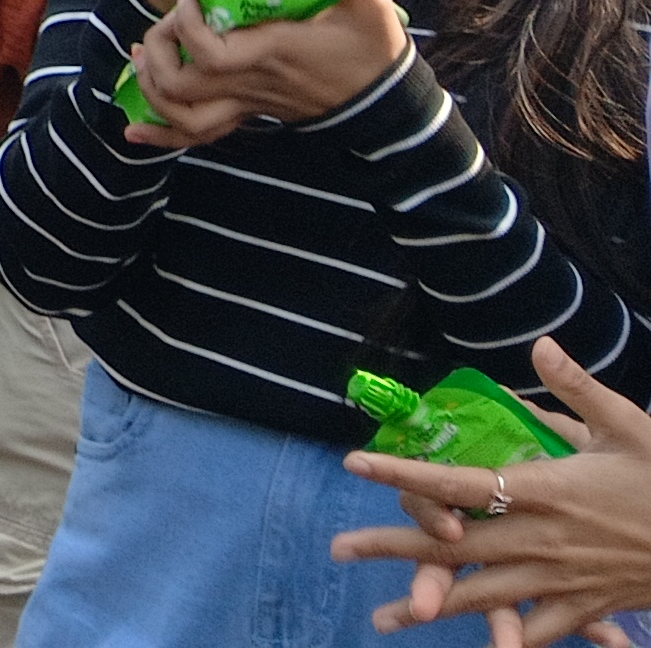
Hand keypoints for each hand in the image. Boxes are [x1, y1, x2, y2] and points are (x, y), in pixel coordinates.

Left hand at [124, 0, 409, 147]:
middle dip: (156, 52)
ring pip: (182, 116)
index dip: (186, 26)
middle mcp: (251, 83)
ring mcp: (247, 103)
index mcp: (272, 52)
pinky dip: (163, 133)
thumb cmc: (375, 49)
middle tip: (165, 21)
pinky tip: (135, 130)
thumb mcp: (367, 0)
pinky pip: (196, 134)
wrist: (387, 102)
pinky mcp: (248, 113)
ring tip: (142, 54)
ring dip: (150, 88)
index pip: (209, 52)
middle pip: (180, 85)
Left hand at [338, 337, 650, 644]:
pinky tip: (476, 646)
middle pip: (452, 548)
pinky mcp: (584, 609)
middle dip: (392, 547)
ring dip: (429, 605)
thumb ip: (576, 390)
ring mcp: (561, 581)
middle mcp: (542, 541)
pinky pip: (535, 632)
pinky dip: (503, 640)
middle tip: (338, 548)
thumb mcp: (630, 426)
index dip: (404, 474)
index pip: (458, 482)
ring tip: (383, 616)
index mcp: (545, 491)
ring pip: (482, 598)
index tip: (355, 463)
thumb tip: (540, 343)